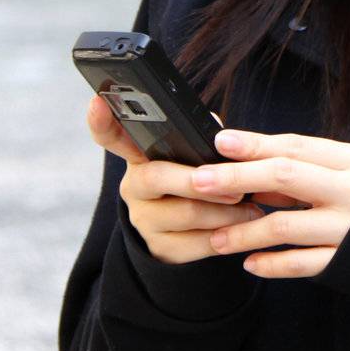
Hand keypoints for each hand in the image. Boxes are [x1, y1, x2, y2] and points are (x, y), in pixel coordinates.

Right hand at [86, 95, 262, 264]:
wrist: (184, 232)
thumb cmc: (193, 178)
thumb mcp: (191, 154)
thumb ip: (200, 137)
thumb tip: (219, 132)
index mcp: (139, 155)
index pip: (110, 135)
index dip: (101, 120)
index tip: (98, 102)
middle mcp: (133, 186)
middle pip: (157, 177)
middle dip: (199, 181)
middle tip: (234, 187)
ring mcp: (143, 219)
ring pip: (186, 214)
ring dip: (225, 213)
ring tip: (251, 207)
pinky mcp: (159, 248)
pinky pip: (195, 244)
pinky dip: (224, 236)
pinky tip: (242, 228)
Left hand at [189, 129, 349, 277]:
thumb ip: (309, 167)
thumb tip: (252, 162)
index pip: (297, 147)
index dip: (256, 143)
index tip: (220, 141)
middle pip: (286, 178)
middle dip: (238, 178)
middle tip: (200, 181)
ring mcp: (348, 229)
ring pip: (285, 227)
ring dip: (244, 232)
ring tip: (215, 237)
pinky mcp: (346, 262)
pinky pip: (302, 265)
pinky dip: (273, 265)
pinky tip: (249, 263)